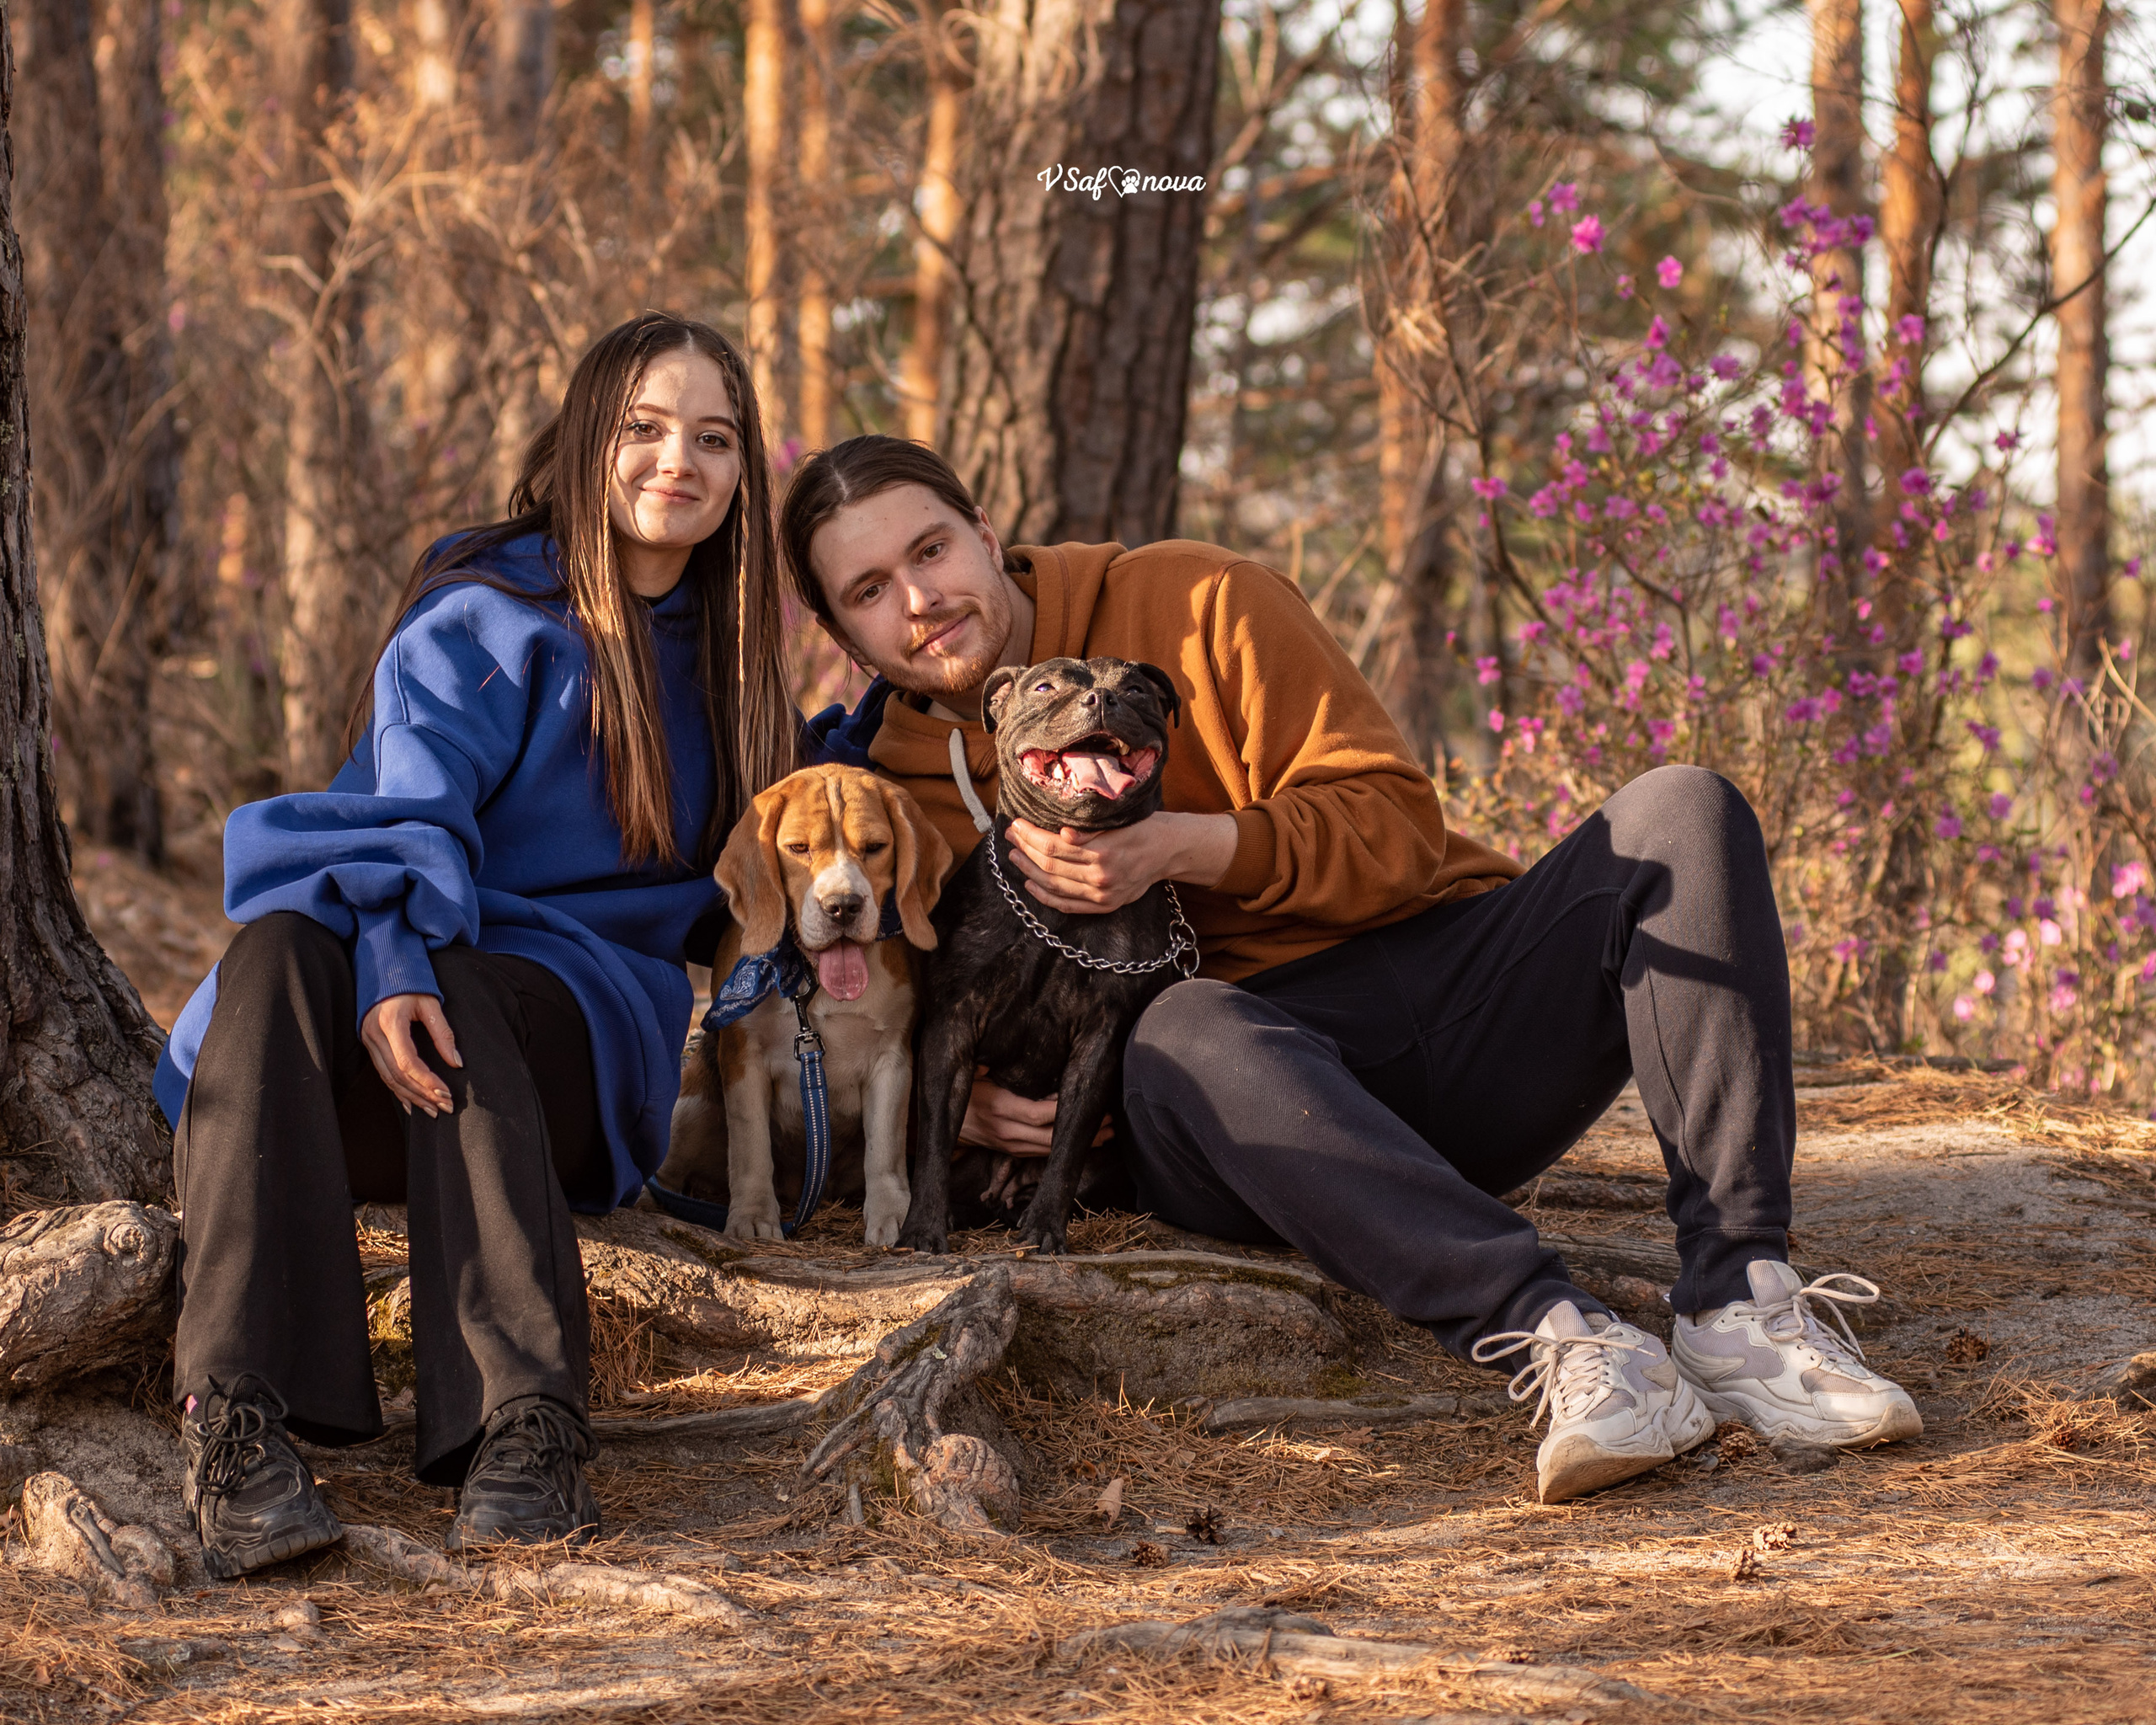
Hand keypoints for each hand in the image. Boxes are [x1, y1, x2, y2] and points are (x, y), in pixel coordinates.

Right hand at [362, 992, 460, 1115]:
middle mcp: (374, 1035)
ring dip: (411, 1097)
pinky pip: (382, 1073)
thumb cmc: (411, 983)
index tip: (446, 1093)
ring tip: (432, 1111)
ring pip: (388, 1078)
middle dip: (422, 1094)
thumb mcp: (431, 1002)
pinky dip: (397, 1090)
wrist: (382, 970)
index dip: (427, 1080)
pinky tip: (411, 1104)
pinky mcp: (368, 1044)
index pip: (408, 1061)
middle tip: (444, 1108)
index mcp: (390, 1023)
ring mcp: (367, 1041)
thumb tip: (457, 1063)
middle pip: (397, 1075)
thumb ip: (443, 1033)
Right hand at [958, 1073, 1112, 1158]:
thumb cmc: (963, 1092)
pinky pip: (1042, 1153)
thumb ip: (996, 1064)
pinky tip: (1083, 1143)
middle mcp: (1007, 1131)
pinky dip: (1063, 1148)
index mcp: (1000, 1107)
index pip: (1038, 1114)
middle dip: (1082, 1133)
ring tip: (1106, 1134)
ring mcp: (1010, 1145)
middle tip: (1110, 1123)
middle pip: (1051, 1137)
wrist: (946, 1124)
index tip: (1089, 1102)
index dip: (1064, 1111)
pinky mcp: (1012, 1152)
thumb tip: (1018, 1044)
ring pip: (1050, 1149)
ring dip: (1078, 1144)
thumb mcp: (975, 1073)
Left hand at [1005, 809, 1237, 914]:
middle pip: (1050, 866)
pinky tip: (1031, 884)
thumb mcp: (1120, 819)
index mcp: (1105, 852)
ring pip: (1054, 886)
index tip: (1017, 824)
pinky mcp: (1104, 906)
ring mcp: (1102, 895)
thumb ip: (1091, 829)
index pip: (1054, 846)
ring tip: (1015, 856)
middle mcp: (1102, 878)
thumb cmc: (1144, 827)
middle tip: (1011, 836)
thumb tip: (1061, 833)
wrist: (1169, 851)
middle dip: (1025, 849)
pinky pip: (1067, 905)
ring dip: (1029, 871)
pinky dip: (1045, 897)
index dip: (1031, 836)